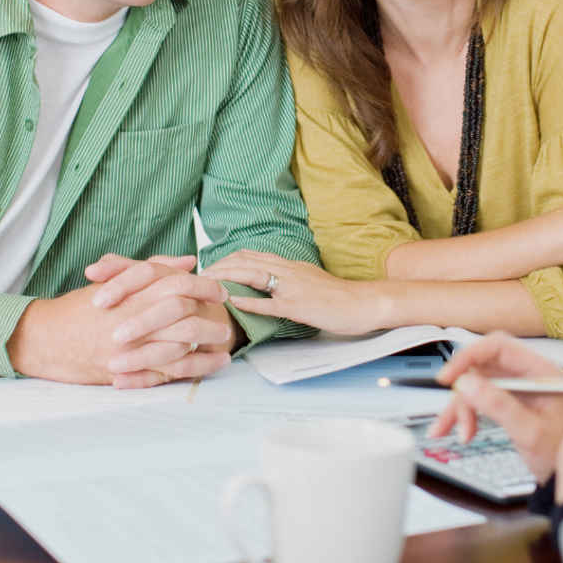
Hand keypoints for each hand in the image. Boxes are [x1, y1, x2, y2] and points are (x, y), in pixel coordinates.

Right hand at [7, 254, 234, 388]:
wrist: (42, 339)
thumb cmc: (80, 308)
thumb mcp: (113, 281)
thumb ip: (152, 269)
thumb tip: (186, 261)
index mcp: (131, 294)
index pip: (177, 284)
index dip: (204, 285)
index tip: (220, 288)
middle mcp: (131, 320)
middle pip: (183, 314)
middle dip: (211, 315)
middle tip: (228, 315)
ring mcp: (128, 349)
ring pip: (179, 345)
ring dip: (208, 342)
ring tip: (225, 340)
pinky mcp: (125, 373)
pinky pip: (167, 372)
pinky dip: (195, 368)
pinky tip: (212, 363)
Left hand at [200, 250, 384, 334]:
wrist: (364, 303)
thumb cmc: (339, 296)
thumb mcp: (310, 281)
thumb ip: (289, 280)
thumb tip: (268, 285)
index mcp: (291, 265)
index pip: (252, 255)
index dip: (228, 259)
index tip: (210, 265)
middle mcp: (289, 271)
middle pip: (247, 261)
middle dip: (220, 265)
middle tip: (198, 273)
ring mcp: (293, 288)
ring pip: (254, 275)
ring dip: (227, 277)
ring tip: (207, 282)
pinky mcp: (299, 307)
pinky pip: (270, 303)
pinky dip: (249, 301)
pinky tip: (233, 302)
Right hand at [426, 332, 562, 483]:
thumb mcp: (531, 432)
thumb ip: (499, 406)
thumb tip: (467, 384)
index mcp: (540, 370)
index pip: (498, 346)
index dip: (469, 357)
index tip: (450, 377)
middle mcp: (526, 373)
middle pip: (483, 366)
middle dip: (464, 389)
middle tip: (453, 409)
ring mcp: (516, 386)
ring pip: (476, 384)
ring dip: (463, 408)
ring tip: (461, 432)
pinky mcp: (508, 399)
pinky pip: (479, 399)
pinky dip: (467, 414)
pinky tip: (460, 430)